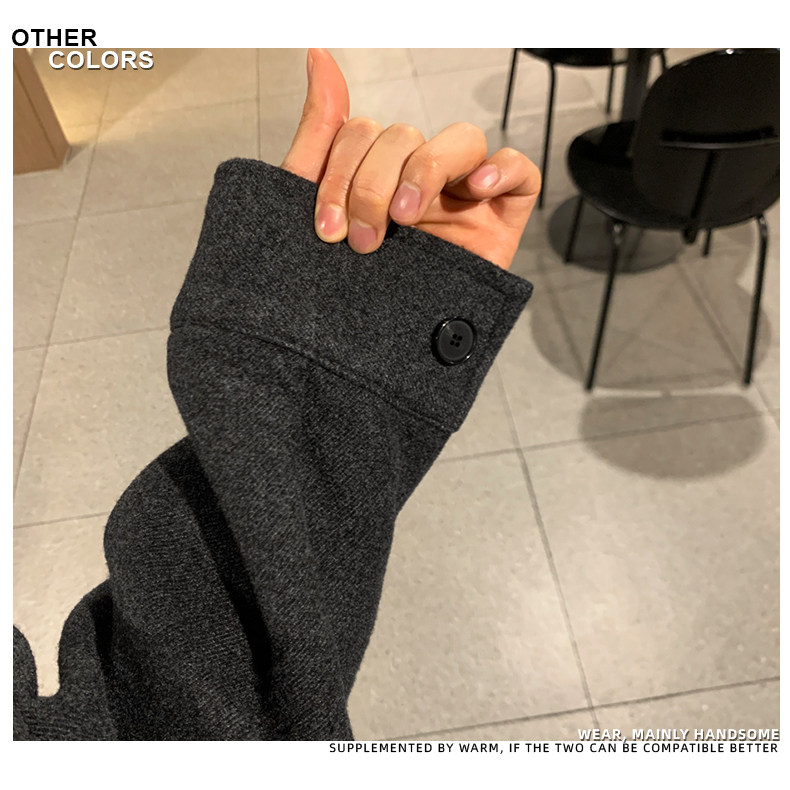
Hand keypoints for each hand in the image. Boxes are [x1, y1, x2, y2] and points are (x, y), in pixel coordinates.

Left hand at [281, 49, 539, 270]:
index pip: (360, 133)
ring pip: (459, 139)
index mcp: (371, 177)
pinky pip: (519, 172)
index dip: (341, 172)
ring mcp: (459, 198)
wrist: (372, 363)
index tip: (326, 230)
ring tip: (408, 218)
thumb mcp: (312, 212)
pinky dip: (500, 169)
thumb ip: (319, 134)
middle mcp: (414, 182)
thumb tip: (318, 57)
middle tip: (363, 239)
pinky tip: (473, 191)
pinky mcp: (500, 220)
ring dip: (426, 171)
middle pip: (404, 136)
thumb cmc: (346, 295)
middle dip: (374, 184)